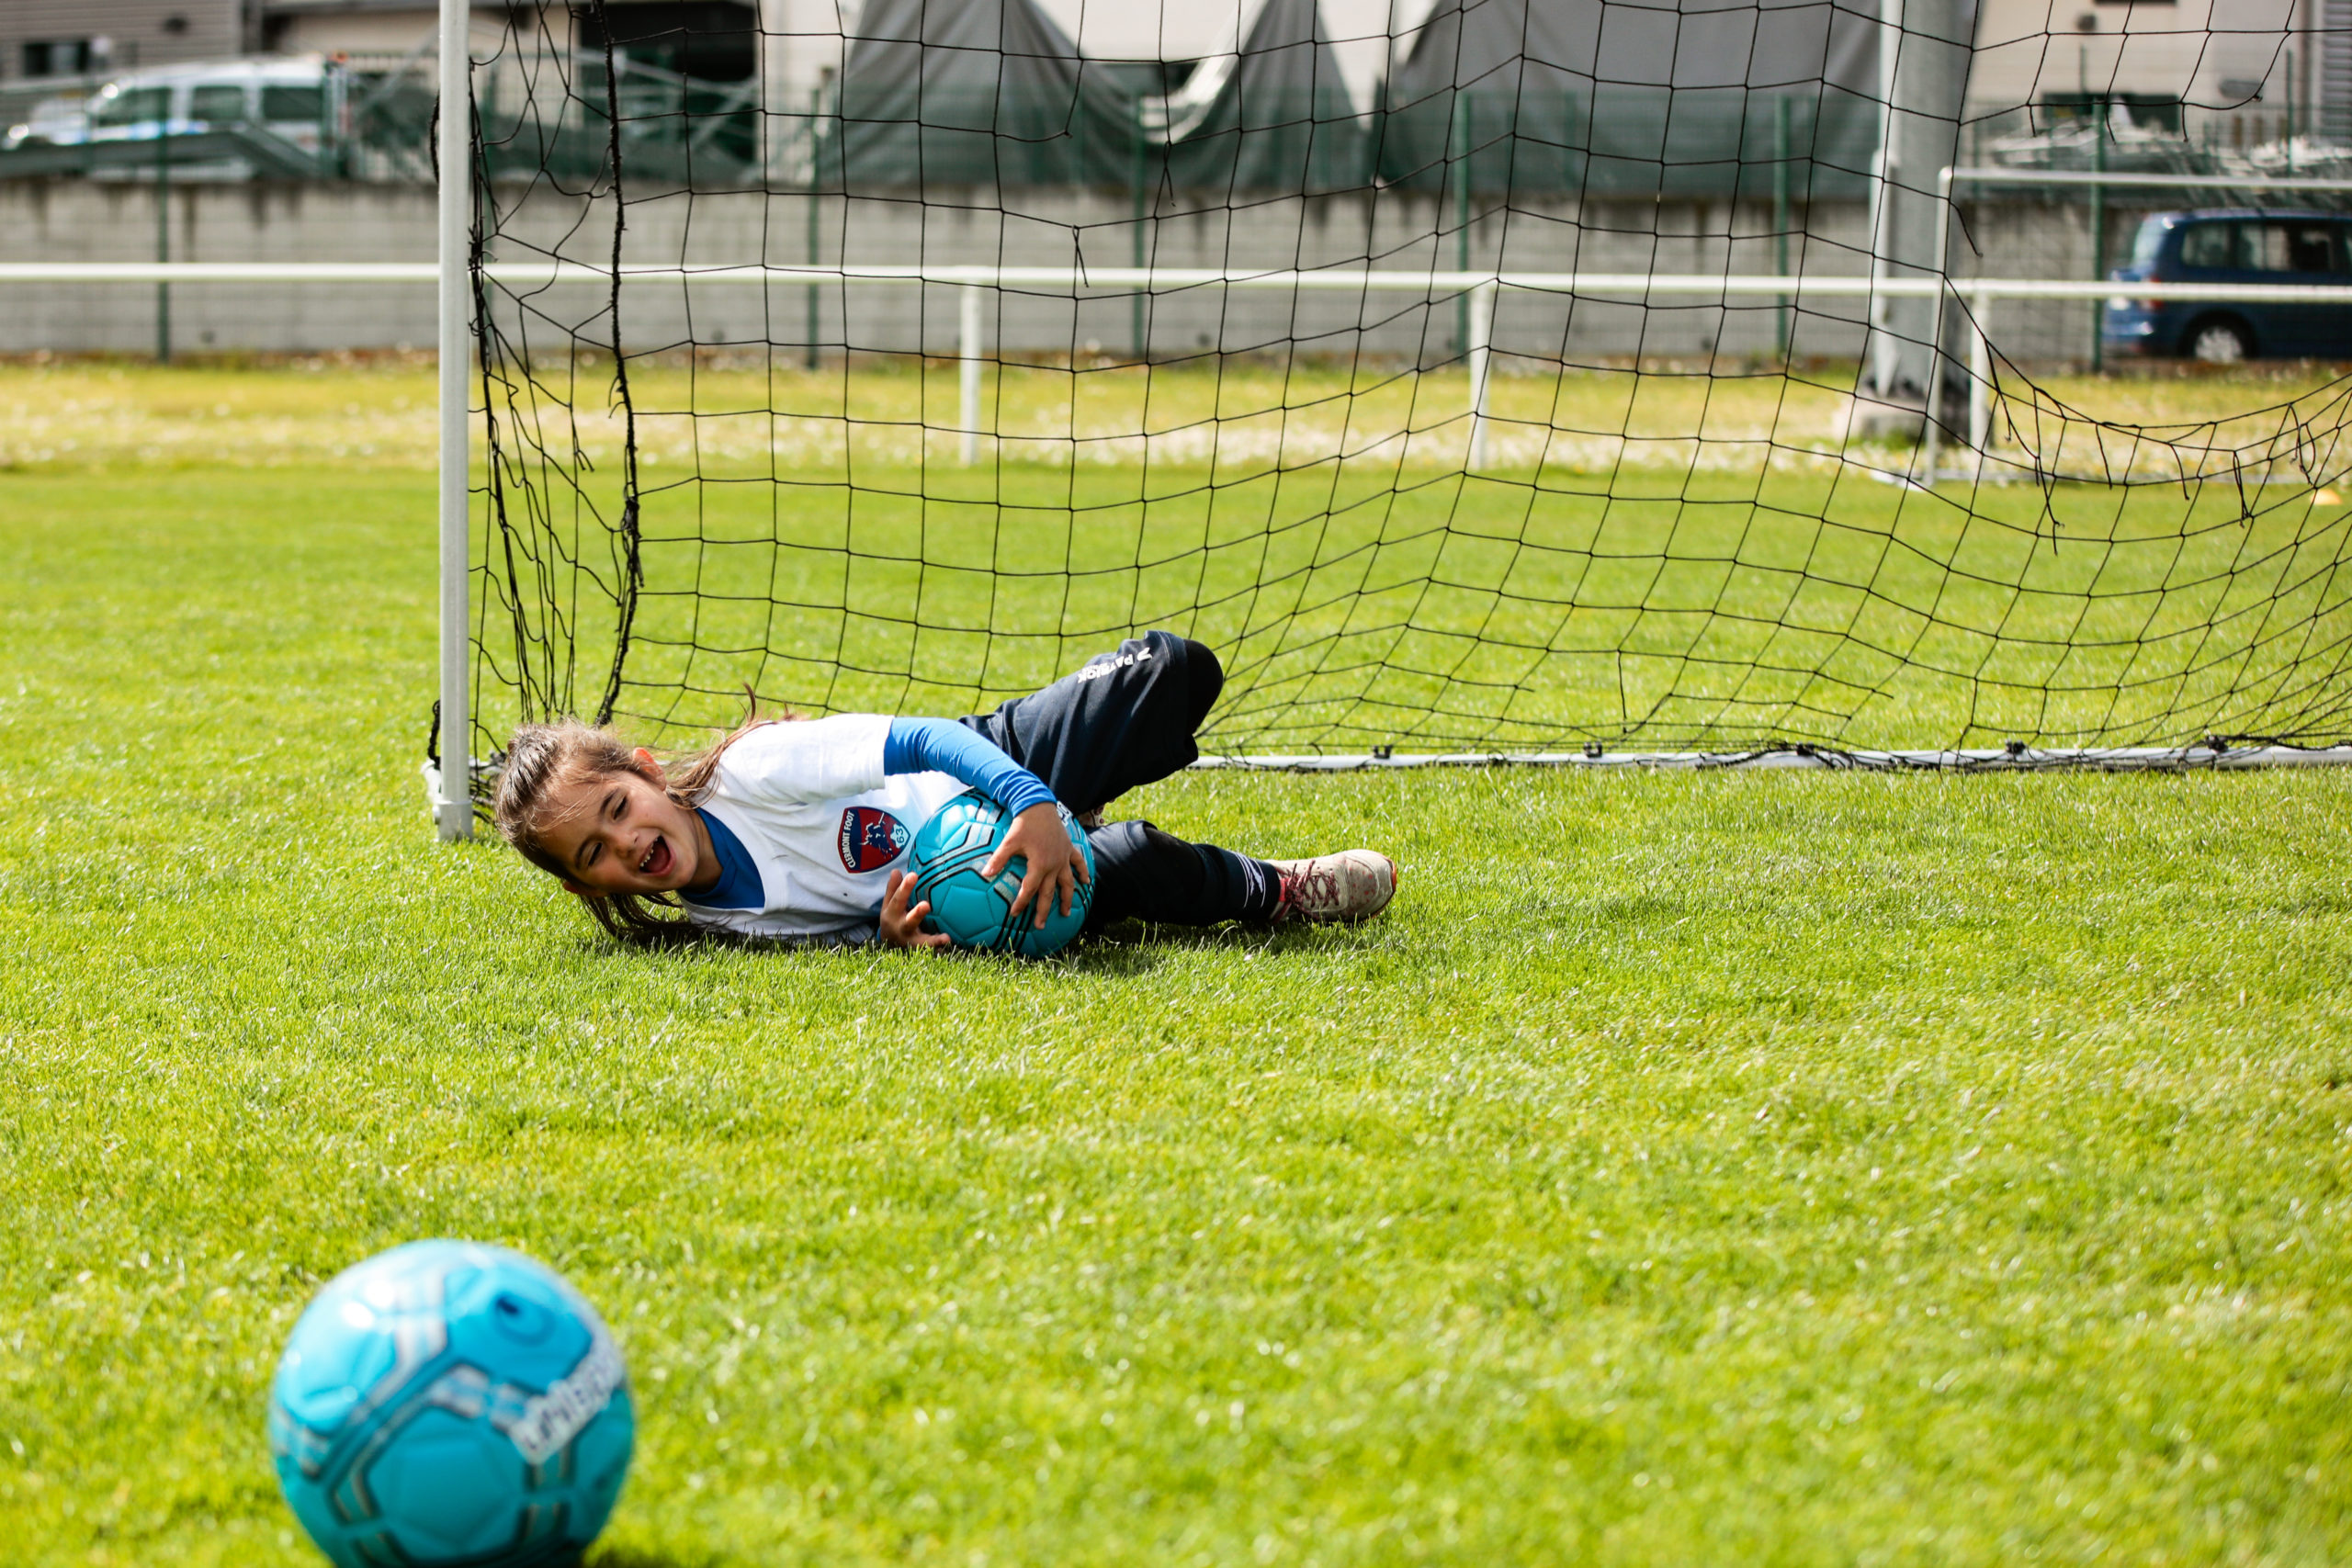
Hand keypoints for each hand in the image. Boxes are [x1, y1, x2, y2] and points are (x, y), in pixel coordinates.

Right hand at [879, 869, 950, 950]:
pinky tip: (950, 944)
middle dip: (917, 914)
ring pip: (921, 942)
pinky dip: (940, 949)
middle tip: (926, 905)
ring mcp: (911, 941)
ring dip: (933, 940)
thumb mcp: (889, 904)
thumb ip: (893, 889)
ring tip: (946, 938)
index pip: (898, 899)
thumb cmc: (893, 917)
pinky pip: (931, 950)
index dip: (905, 887)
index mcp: (892, 914)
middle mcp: (901, 928)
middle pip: (908, 921)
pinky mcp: (920, 950)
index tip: (913, 875)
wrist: (887, 945)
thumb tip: (896, 870)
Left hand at [985, 803, 1090, 928]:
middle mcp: (1054, 864)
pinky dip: (1083, 872)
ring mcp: (1063, 857)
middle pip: (1049, 893)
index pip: (1029, 889)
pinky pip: (1078, 863)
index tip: (1015, 914)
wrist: (1039, 805)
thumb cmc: (1023, 824)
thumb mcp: (1009, 842)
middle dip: (1044, 910)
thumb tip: (985, 873)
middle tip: (1040, 926)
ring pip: (1067, 883)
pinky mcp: (1068, 849)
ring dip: (1067, 899)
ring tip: (1065, 913)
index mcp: (1039, 865)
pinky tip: (1086, 882)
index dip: (1021, 903)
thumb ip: (998, 859)